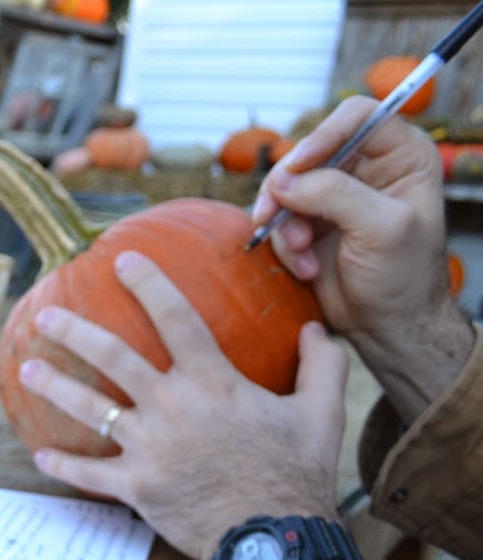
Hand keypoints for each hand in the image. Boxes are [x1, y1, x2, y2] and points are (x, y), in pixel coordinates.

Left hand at [20, 251, 348, 559]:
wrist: (276, 536)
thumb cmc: (298, 473)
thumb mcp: (322, 413)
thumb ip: (321, 365)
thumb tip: (317, 328)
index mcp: (213, 382)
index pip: (176, 318)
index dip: (148, 284)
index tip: (121, 260)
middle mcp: (172, 407)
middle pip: (113, 357)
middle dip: (74, 331)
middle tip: (45, 314)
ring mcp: (149, 447)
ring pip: (89, 409)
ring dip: (54, 386)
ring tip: (26, 369)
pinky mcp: (136, 486)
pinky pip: (90, 473)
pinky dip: (63, 465)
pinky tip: (40, 456)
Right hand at [253, 95, 472, 421]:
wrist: (385, 324)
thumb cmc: (403, 277)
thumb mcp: (382, 229)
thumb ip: (337, 195)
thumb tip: (285, 181)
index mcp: (402, 156)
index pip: (357, 117)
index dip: (323, 135)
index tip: (297, 168)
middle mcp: (367, 168)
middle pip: (311, 151)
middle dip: (291, 189)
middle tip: (273, 217)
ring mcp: (335, 195)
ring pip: (287, 187)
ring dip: (285, 224)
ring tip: (301, 254)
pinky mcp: (309, 222)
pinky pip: (278, 219)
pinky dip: (283, 245)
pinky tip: (305, 268)